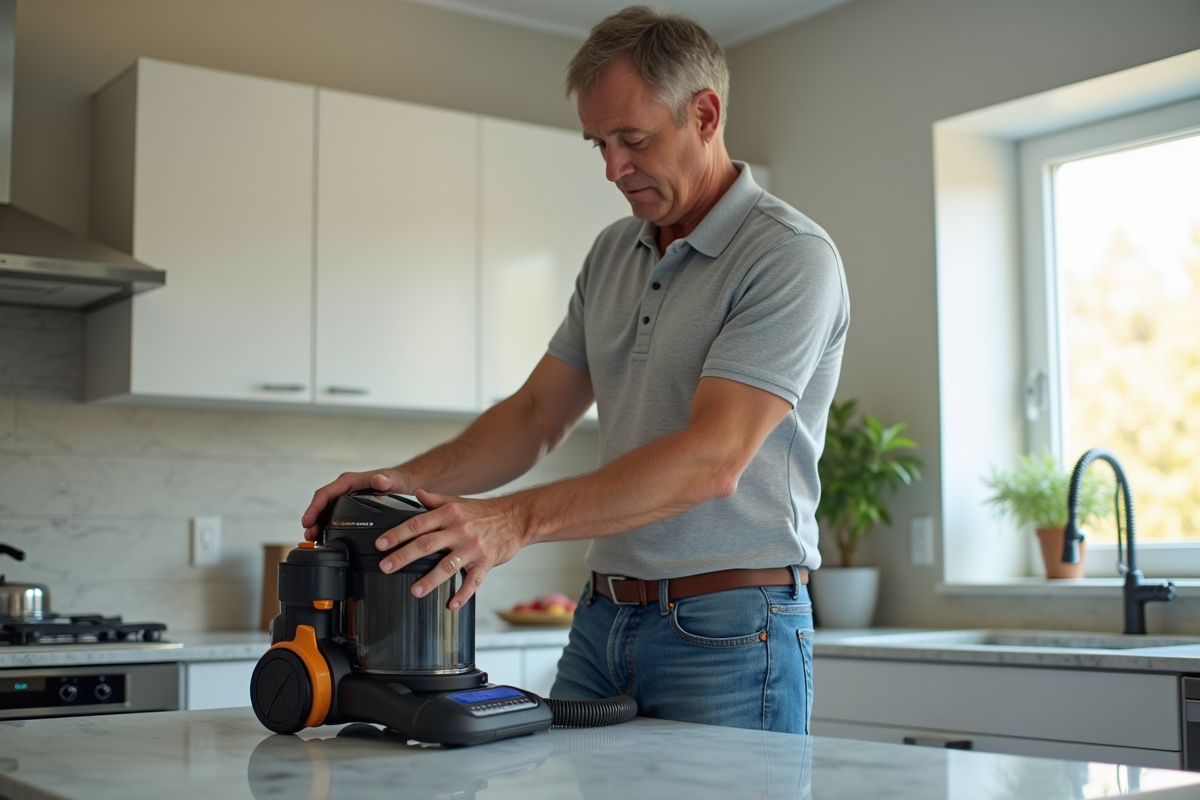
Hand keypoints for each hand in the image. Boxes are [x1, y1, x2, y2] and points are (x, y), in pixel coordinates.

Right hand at [301, 469, 410, 540]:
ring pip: (325, 512)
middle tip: (309, 536)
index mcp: (349, 482)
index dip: (314, 507)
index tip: (307, 521)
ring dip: (318, 526)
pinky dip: (327, 527)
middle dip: (312, 520)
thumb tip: (378, 479)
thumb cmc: (396, 481)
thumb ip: (386, 480)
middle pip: (321, 504)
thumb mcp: (393, 481)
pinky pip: (333, 516)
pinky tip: (325, 539)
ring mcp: (345, 498)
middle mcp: (344, 489)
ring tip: (314, 541)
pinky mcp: (348, 507)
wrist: (403, 485)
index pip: (325, 494)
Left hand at [375, 489, 528, 609]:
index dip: (397, 534)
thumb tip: (415, 493)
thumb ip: (435, 500)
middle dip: (404, 556)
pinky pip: (473, 581)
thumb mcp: (457, 501)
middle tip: (386, 567)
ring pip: (448, 565)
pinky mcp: (486, 562)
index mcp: (449, 513)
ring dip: (430, 579)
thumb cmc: (484, 512)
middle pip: (427, 544)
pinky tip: (451, 604)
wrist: (516, 517)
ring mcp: (473, 547)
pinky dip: (462, 594)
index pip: (418, 524)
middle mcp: (460, 529)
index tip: (381, 545)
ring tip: (415, 590)